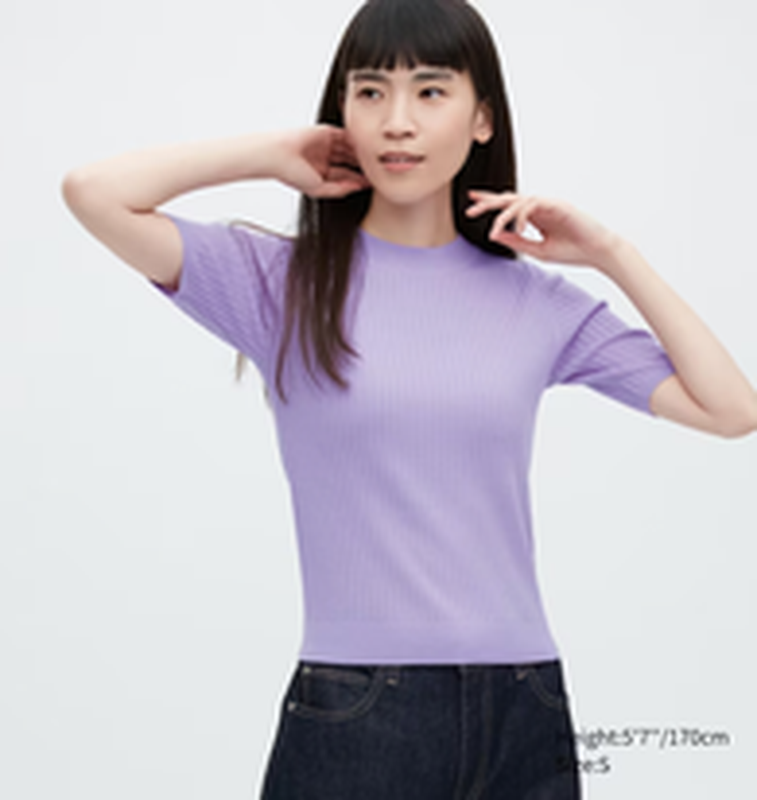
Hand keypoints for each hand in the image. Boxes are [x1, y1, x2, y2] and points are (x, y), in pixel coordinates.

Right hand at [275, 125, 371, 198]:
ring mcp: (326, 145)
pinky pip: (345, 135)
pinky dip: (355, 140)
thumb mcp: (319, 189)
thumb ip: (339, 189)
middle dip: (362, 165)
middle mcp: (325, 158)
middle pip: (349, 161)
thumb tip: (358, 188)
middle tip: (376, 169)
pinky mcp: (326, 132)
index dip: (359, 179)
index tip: (372, 182)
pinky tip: (365, 146)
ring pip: (349, 148)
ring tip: (373, 159)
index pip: (345, 175)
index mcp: (322, 172)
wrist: (277, 155)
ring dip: (360, 153)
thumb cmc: (292, 173)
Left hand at [465, 190, 622, 268]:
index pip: (509, 206)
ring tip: (493, 228)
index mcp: (536, 217)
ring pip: (519, 201)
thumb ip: (517, 241)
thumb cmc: (573, 252)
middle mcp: (541, 208)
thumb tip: (495, 234)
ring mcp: (550, 204)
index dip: (490, 203)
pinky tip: (518, 228)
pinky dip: (522, 216)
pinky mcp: (558, 205)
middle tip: (470, 208)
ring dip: (503, 214)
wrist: (598, 253)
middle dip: (488, 202)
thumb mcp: (538, 250)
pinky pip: (534, 205)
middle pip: (510, 198)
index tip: (471, 204)